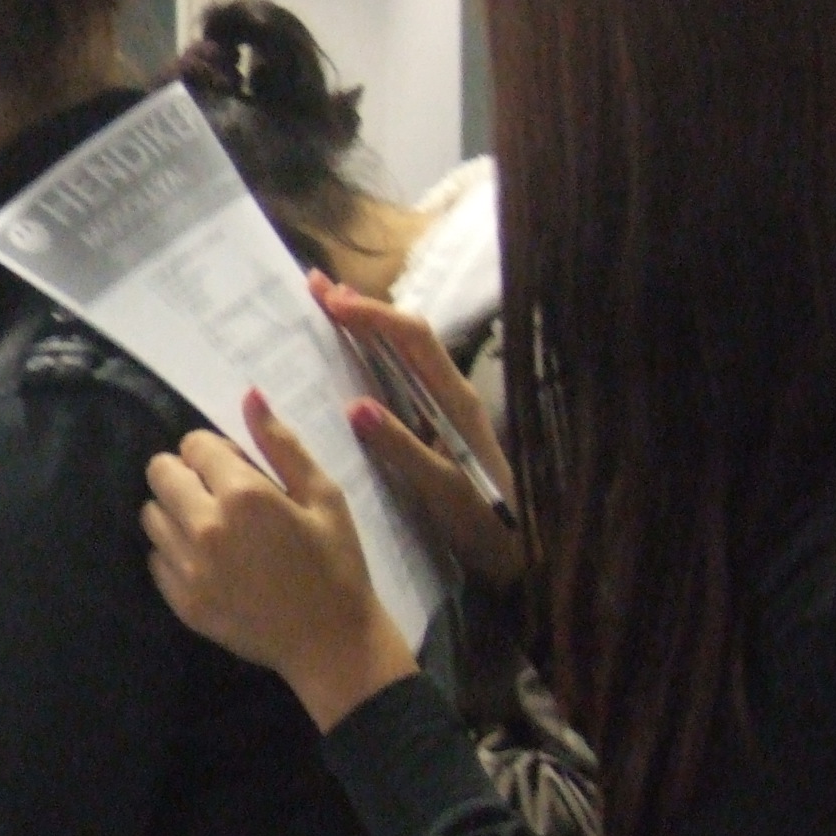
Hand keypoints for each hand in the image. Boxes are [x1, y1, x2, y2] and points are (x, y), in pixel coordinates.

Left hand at [143, 391, 419, 731]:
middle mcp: (205, 527)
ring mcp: (187, 568)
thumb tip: (249, 395)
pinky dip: (174, 551)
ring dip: (176, 511)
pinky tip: (209, 561)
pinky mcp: (180, 601)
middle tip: (220, 495)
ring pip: (151, 514)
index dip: (215, 452)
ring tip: (213, 528)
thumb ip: (281, 444)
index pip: (194, 445)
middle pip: (159, 472)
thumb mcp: (323, 495)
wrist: (331, 642)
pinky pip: (155, 557)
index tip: (239, 470)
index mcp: (243, 495)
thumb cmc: (336, 562)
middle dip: (186, 474)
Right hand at [310, 273, 523, 588]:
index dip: (374, 316)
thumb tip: (356, 406)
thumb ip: (403, 447)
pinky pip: (394, 381)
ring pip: (398, 354)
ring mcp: (438, 408)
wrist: (519, 549)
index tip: (333, 303)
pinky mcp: (430, 426)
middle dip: (361, 308)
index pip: (412, 339)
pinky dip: (366, 360)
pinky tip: (342, 362)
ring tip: (323, 308)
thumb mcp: (442, 488)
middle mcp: (447, 393)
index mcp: (454, 399)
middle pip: (403, 335)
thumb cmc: (485, 520)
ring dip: (362, 328)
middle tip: (316, 286)